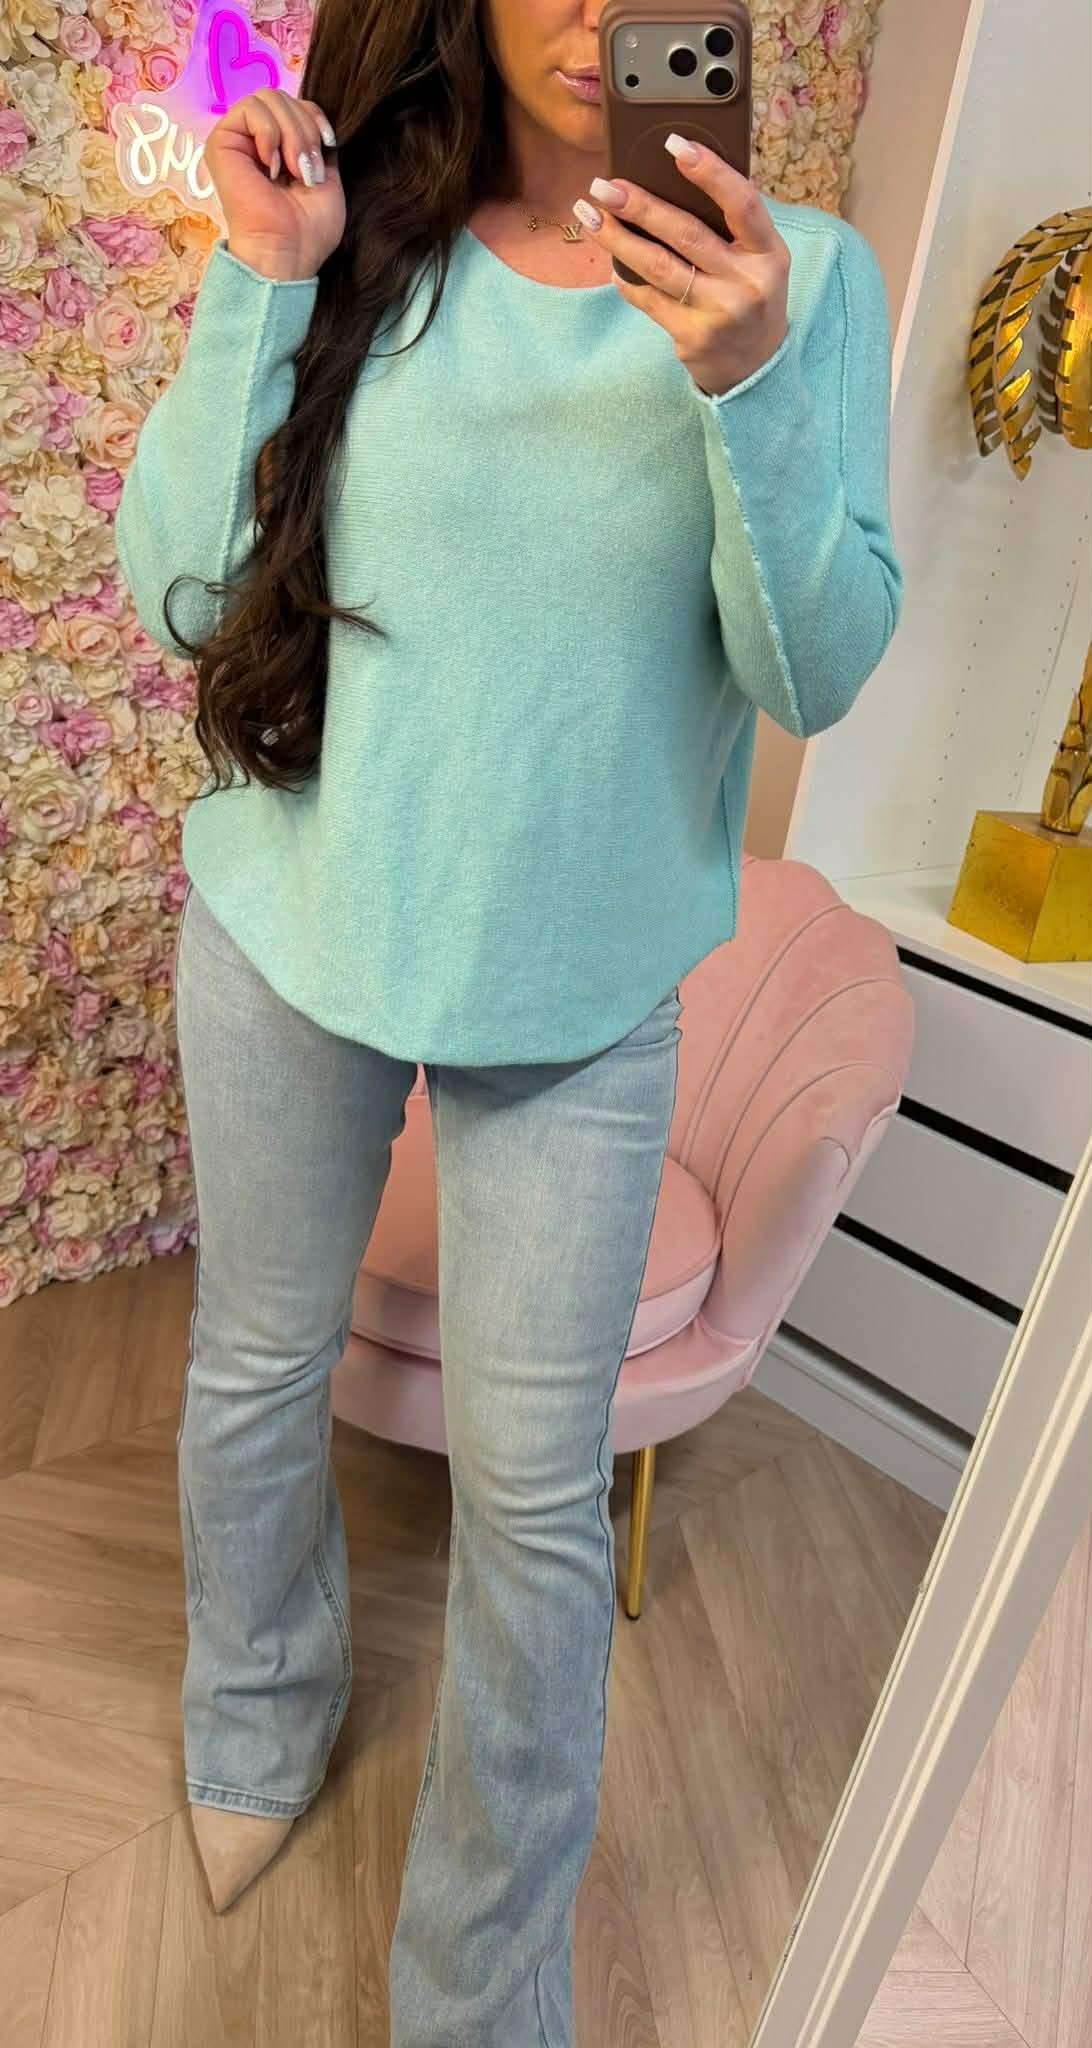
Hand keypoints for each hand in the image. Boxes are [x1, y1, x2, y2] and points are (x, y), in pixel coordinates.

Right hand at [203, 88, 345, 282]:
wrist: (287, 253)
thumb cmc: (308, 229)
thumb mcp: (327, 176)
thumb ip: (318, 141)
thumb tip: (315, 114)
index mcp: (279, 147)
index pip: (297, 104)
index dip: (315, 117)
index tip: (329, 145)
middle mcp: (256, 140)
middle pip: (283, 96)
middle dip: (304, 129)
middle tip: (307, 171)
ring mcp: (238, 139)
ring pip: (269, 97)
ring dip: (291, 133)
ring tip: (294, 172)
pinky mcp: (221, 142)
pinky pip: (251, 108)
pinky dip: (269, 134)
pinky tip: (272, 167)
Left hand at [575, 142, 789, 397]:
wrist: (755, 368)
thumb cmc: (751, 298)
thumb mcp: (759, 260)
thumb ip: (732, 227)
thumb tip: (674, 178)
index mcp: (769, 252)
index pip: (741, 203)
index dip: (709, 171)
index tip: (674, 144)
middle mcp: (747, 282)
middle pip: (686, 234)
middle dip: (640, 205)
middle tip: (604, 185)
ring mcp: (719, 312)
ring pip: (659, 267)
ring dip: (618, 239)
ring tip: (589, 216)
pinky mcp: (692, 337)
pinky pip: (649, 300)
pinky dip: (627, 280)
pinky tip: (611, 262)